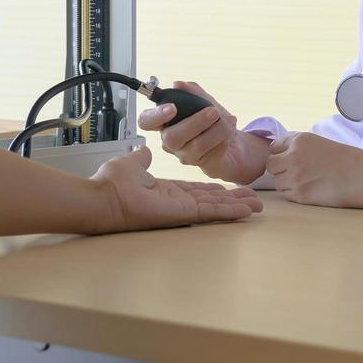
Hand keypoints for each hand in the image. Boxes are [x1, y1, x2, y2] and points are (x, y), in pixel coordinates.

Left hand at [92, 146, 262, 231]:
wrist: (105, 197)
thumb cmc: (112, 183)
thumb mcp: (132, 164)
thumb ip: (142, 159)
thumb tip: (144, 150)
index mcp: (166, 191)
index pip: (196, 191)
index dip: (213, 190)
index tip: (228, 189)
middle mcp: (177, 201)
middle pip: (212, 201)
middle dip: (232, 200)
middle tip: (253, 199)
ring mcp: (182, 209)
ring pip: (216, 207)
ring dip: (237, 206)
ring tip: (257, 205)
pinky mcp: (184, 212)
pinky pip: (212, 210)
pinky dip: (231, 211)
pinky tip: (247, 210)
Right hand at [136, 81, 271, 184]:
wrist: (233, 144)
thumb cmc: (212, 122)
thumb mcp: (204, 102)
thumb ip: (192, 92)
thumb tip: (178, 84)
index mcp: (165, 123)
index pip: (146, 122)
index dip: (155, 116)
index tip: (172, 107)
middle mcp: (171, 141)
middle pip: (171, 137)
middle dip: (194, 122)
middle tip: (213, 111)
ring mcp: (185, 155)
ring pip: (197, 145)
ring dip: (217, 129)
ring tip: (229, 119)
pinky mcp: (203, 164)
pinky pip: (213, 152)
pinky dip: (224, 137)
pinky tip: (230, 130)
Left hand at [266, 132, 362, 208]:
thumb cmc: (347, 159)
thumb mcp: (319, 142)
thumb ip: (298, 146)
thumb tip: (280, 153)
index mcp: (299, 140)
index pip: (274, 147)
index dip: (282, 154)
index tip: (292, 159)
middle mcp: (293, 156)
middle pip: (271, 165)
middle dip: (280, 169)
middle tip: (297, 172)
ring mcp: (295, 177)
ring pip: (276, 181)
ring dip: (286, 182)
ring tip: (306, 181)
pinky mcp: (300, 194)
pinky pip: (285, 194)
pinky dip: (293, 193)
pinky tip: (310, 189)